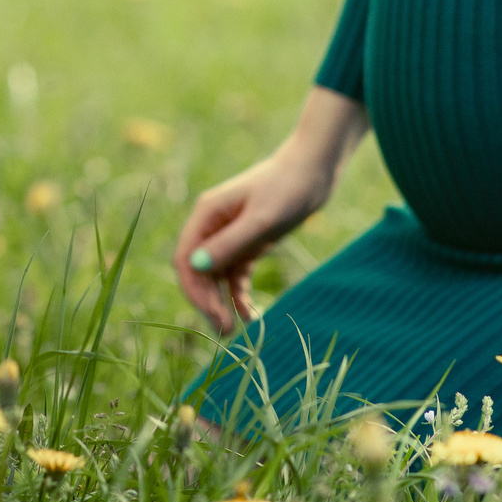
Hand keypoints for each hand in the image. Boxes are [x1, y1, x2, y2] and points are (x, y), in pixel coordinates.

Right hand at [172, 89, 367, 332]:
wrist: (316, 170)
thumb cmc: (288, 188)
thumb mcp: (262, 219)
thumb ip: (230, 243)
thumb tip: (196, 266)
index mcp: (207, 214)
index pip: (185, 258)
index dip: (194, 290)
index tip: (213, 314)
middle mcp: (212, 225)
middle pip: (197, 271)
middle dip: (207, 302)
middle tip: (225, 331)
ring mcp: (229, 235)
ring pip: (214, 277)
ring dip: (220, 303)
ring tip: (234, 331)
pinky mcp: (248, 242)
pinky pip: (235, 275)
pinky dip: (238, 296)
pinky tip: (250, 316)